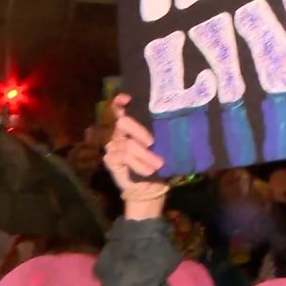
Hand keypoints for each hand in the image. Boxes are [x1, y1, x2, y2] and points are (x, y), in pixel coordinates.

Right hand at [104, 94, 167, 215]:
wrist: (152, 187)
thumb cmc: (160, 161)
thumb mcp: (163, 144)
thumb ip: (161, 132)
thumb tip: (175, 120)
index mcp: (133, 124)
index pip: (121, 108)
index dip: (121, 101)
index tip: (127, 98)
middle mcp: (120, 132)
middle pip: (124, 122)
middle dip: (140, 132)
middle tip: (153, 143)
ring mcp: (113, 145)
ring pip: (128, 143)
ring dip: (145, 155)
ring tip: (158, 164)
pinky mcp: (110, 159)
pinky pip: (123, 157)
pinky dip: (138, 164)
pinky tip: (147, 171)